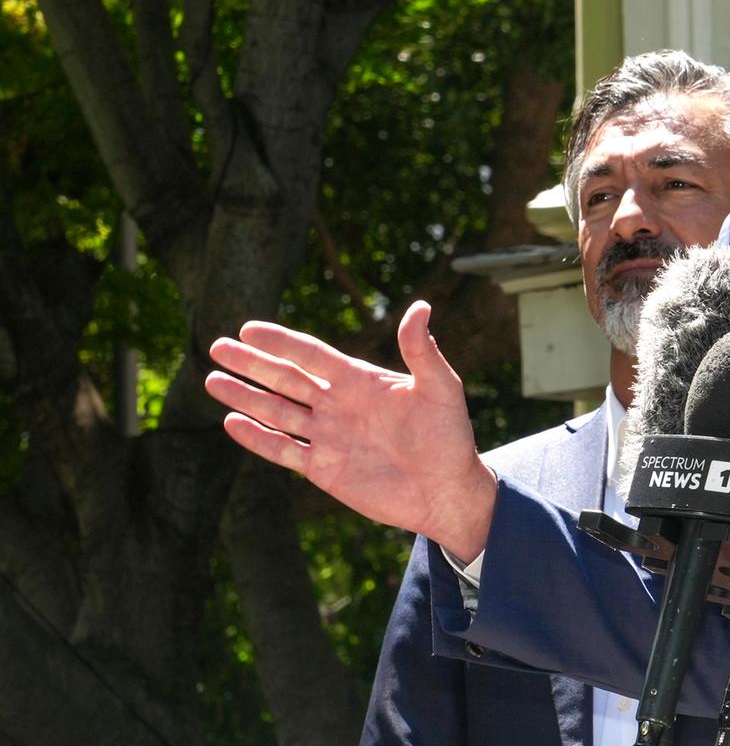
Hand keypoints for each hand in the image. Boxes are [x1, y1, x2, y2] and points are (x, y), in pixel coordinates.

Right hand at [204, 301, 497, 560]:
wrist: (447, 490)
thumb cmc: (450, 436)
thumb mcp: (440, 387)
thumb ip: (422, 350)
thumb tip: (420, 306)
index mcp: (361, 381)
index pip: (312, 355)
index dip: (281, 342)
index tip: (249, 328)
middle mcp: (338, 405)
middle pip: (286, 378)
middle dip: (252, 363)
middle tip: (217, 346)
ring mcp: (328, 436)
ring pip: (277, 411)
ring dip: (245, 396)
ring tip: (211, 380)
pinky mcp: (323, 468)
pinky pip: (283, 450)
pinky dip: (257, 438)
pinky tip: (232, 422)